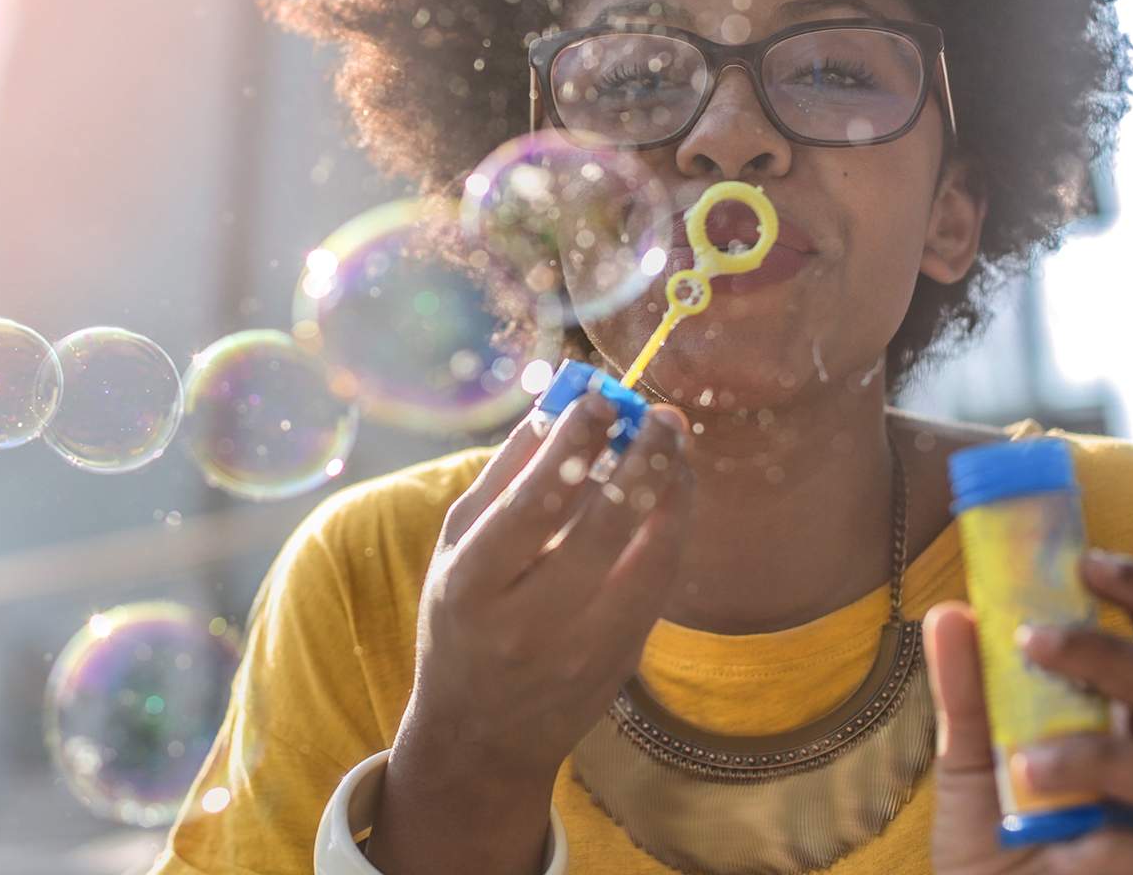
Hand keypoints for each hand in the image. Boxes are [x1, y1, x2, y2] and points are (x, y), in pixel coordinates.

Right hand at [397, 393, 695, 780]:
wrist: (483, 735)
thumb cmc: (463, 619)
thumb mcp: (457, 547)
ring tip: (674, 441)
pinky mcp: (623, 661)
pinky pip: (659, 583)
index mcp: (472, 585)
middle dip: (639, 460)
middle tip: (659, 414)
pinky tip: (673, 488)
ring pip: (648, 559)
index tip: (602, 398)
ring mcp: (583, 649)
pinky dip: (672, 528)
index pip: (533, 505)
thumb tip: (558, 401)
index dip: (574, 446)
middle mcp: (529, 623)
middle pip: (601, 529)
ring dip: (670, 491)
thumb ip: (505, 474)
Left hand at [924, 549, 1132, 874]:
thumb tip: (950, 612)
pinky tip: (1049, 842)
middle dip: (1103, 651)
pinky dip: (1089, 841)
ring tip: (1022, 766)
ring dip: (1087, 755)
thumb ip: (966, 693)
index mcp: (1125, 719)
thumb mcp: (970, 763)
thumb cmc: (997, 842)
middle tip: (1031, 637)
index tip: (1087, 559)